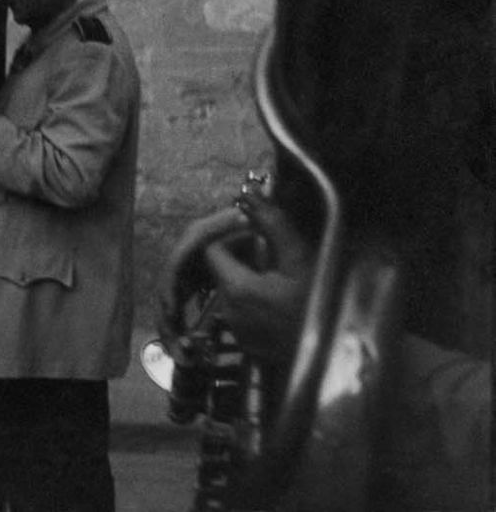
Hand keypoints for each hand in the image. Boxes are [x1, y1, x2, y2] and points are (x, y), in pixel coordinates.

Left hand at [203, 199, 312, 365]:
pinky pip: (242, 311)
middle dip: (243, 255)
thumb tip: (251, 196)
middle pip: (221, 269)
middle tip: (277, 254)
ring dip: (251, 277)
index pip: (212, 249)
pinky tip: (284, 300)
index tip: (258, 236)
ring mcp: (238, 331)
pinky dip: (256, 299)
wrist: (342, 359)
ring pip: (232, 289)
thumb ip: (272, 224)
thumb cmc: (325, 306)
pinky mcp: (249, 345)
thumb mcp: (301, 259)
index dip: (233, 236)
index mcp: (236, 289)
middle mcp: (229, 311)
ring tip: (285, 277)